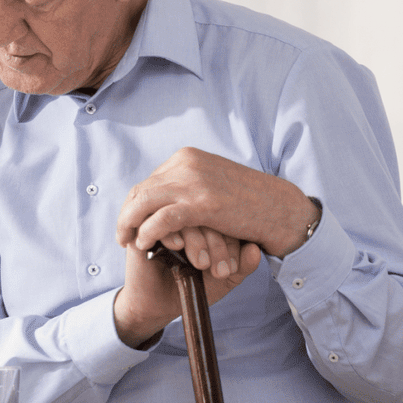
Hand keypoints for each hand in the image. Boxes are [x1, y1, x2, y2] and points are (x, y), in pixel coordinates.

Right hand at [112, 227, 261, 346]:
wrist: (159, 305)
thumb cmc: (193, 287)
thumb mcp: (223, 279)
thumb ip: (242, 266)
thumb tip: (255, 251)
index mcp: (210, 221)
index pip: (227, 218)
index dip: (233, 240)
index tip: (232, 268)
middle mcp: (188, 216)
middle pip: (208, 213)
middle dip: (217, 243)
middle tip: (219, 270)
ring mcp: (166, 218)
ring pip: (186, 215)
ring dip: (197, 239)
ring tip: (201, 264)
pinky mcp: (144, 226)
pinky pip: (159, 218)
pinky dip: (171, 231)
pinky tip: (178, 247)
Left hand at [116, 147, 320, 258]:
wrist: (281, 208)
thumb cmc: (252, 201)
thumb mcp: (216, 183)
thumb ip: (192, 185)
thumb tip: (170, 196)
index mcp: (188, 158)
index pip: (149, 180)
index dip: (136, 203)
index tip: (131, 221)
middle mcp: (186, 164)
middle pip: (141, 189)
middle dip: (127, 214)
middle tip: (121, 235)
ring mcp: (193, 182)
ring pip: (144, 201)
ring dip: (129, 223)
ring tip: (125, 242)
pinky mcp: (201, 203)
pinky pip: (161, 218)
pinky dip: (147, 231)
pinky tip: (143, 244)